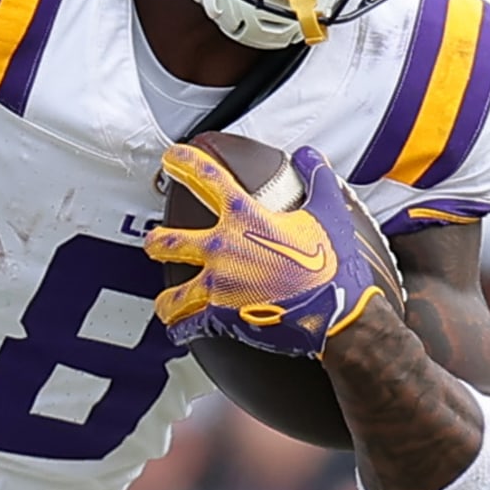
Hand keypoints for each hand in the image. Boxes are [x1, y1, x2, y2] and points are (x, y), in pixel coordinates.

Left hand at [147, 144, 390, 357]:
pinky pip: (190, 326)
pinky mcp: (222, 318)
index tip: (172, 158)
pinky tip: (181, 332)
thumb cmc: (333, 264)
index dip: (185, 163)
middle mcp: (223, 248)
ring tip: (165, 303)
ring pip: (173, 294)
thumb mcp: (329, 211)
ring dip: (167, 300)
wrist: (336, 312)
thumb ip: (317, 178)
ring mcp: (218, 285)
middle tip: (153, 242)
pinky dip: (184, 331)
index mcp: (245, 217)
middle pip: (170, 241)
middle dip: (156, 241)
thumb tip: (311, 156)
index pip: (207, 179)